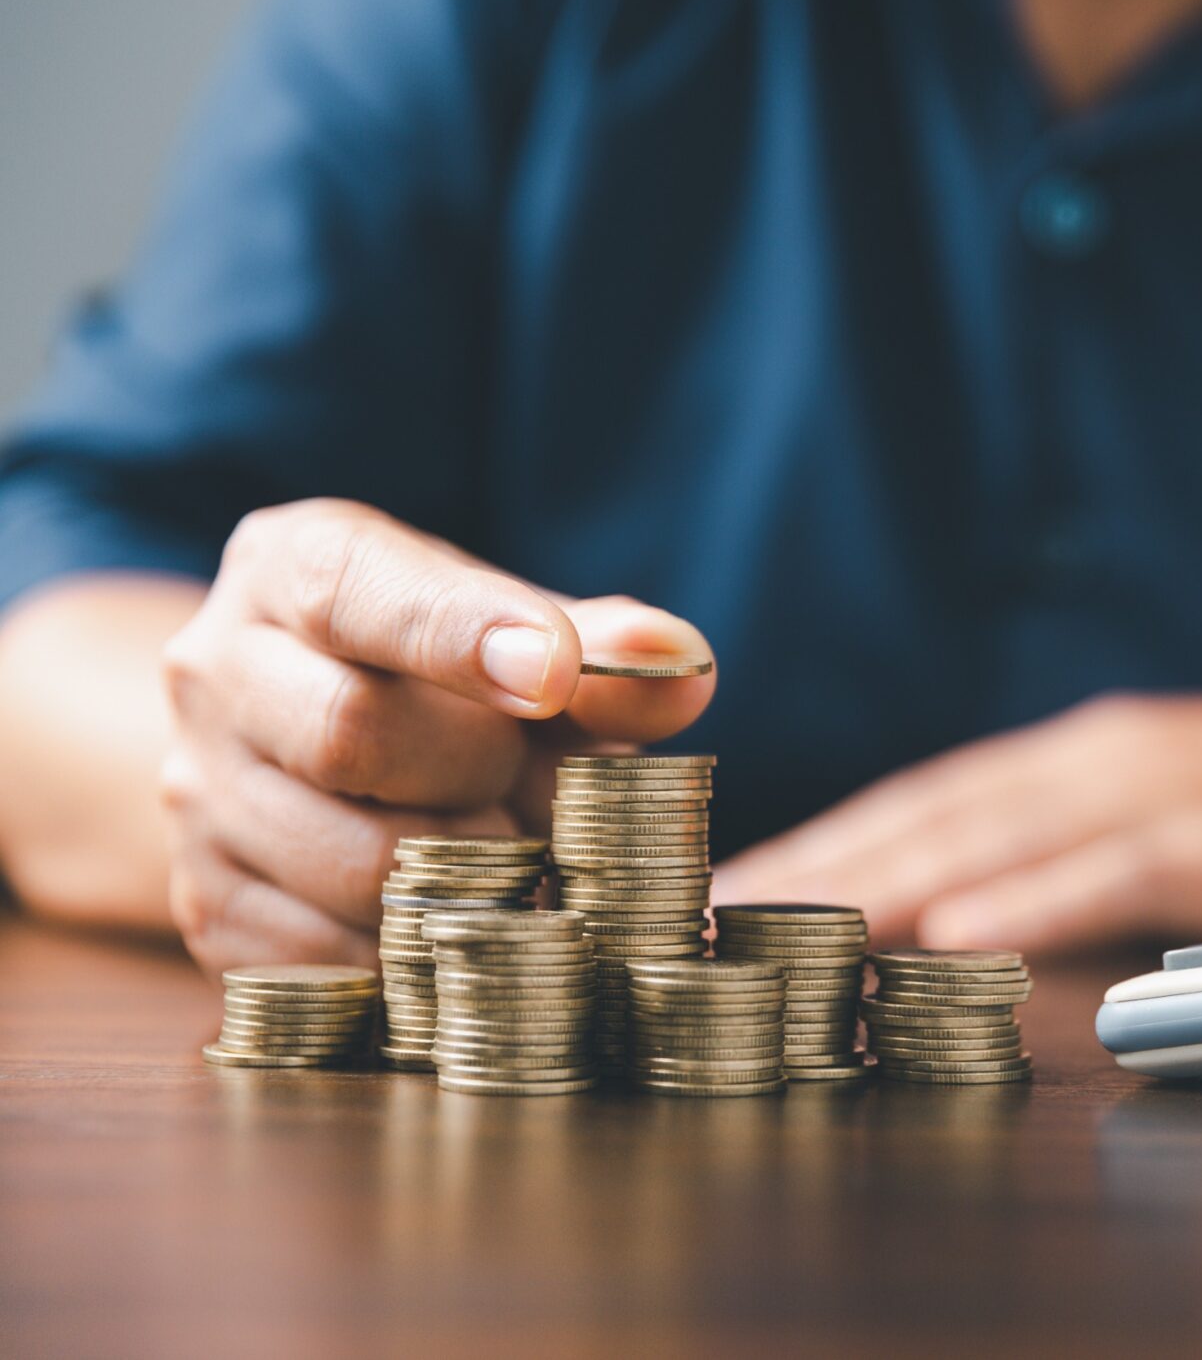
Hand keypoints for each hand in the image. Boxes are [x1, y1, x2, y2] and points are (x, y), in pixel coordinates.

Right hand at [159, 498, 714, 976]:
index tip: (554, 674)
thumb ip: (604, 653)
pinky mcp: (209, 908)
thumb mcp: (523, 640)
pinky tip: (472, 922)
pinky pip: (337, 956)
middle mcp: (216, 671)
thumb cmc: (445, 680)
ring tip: (519, 856)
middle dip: (482, 773)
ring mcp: (198, 796)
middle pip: (352, 732)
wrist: (303, 755)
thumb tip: (680, 662)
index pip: (360, 589)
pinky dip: (431, 954)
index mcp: (292, 568)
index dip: (463, 635)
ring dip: (474, 877)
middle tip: (542, 790)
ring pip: (354, 863)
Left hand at [714, 692, 1201, 953]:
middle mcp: (1107, 751)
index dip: (808, 849)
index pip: (917, 806)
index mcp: (1084, 757)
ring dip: (876, 876)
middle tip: (679, 923)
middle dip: (803, 867)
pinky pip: (1131, 864)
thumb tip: (963, 929)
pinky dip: (1040, 893)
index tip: (706, 904)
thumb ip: (1074, 870)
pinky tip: (951, 933)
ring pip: (1001, 826)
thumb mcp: (1173, 838)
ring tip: (761, 928)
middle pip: (925, 812)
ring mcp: (1178, 779)